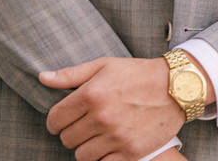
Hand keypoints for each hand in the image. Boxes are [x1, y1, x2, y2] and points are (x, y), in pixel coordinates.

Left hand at [39, 56, 184, 160]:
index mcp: (90, 94)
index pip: (55, 119)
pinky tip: (107, 146)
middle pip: (67, 139)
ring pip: (82, 156)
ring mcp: (117, 138)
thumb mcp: (102, 66)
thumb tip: (42, 78)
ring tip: (94, 136)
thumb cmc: (136, 74)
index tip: (60, 120)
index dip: (54, 121)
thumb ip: (70, 75)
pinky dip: (102, 158)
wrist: (175, 89)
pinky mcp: (132, 153)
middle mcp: (101, 118)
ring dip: (84, 147)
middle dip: (70, 133)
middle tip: (81, 126)